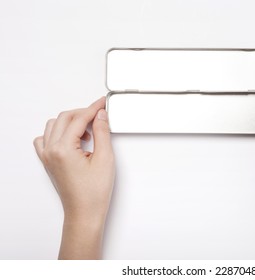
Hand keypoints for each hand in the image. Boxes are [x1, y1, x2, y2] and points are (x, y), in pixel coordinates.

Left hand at [33, 97, 114, 258]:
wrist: (85, 213)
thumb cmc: (93, 193)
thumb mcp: (105, 159)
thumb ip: (102, 133)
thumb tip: (100, 116)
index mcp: (63, 149)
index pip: (79, 119)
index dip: (93, 108)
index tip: (103, 103)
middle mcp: (51, 151)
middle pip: (64, 118)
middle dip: (83, 113)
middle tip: (99, 114)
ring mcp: (47, 156)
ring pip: (54, 125)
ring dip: (71, 122)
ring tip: (88, 130)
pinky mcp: (48, 162)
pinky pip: (46, 138)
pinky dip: (58, 132)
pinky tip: (72, 139)